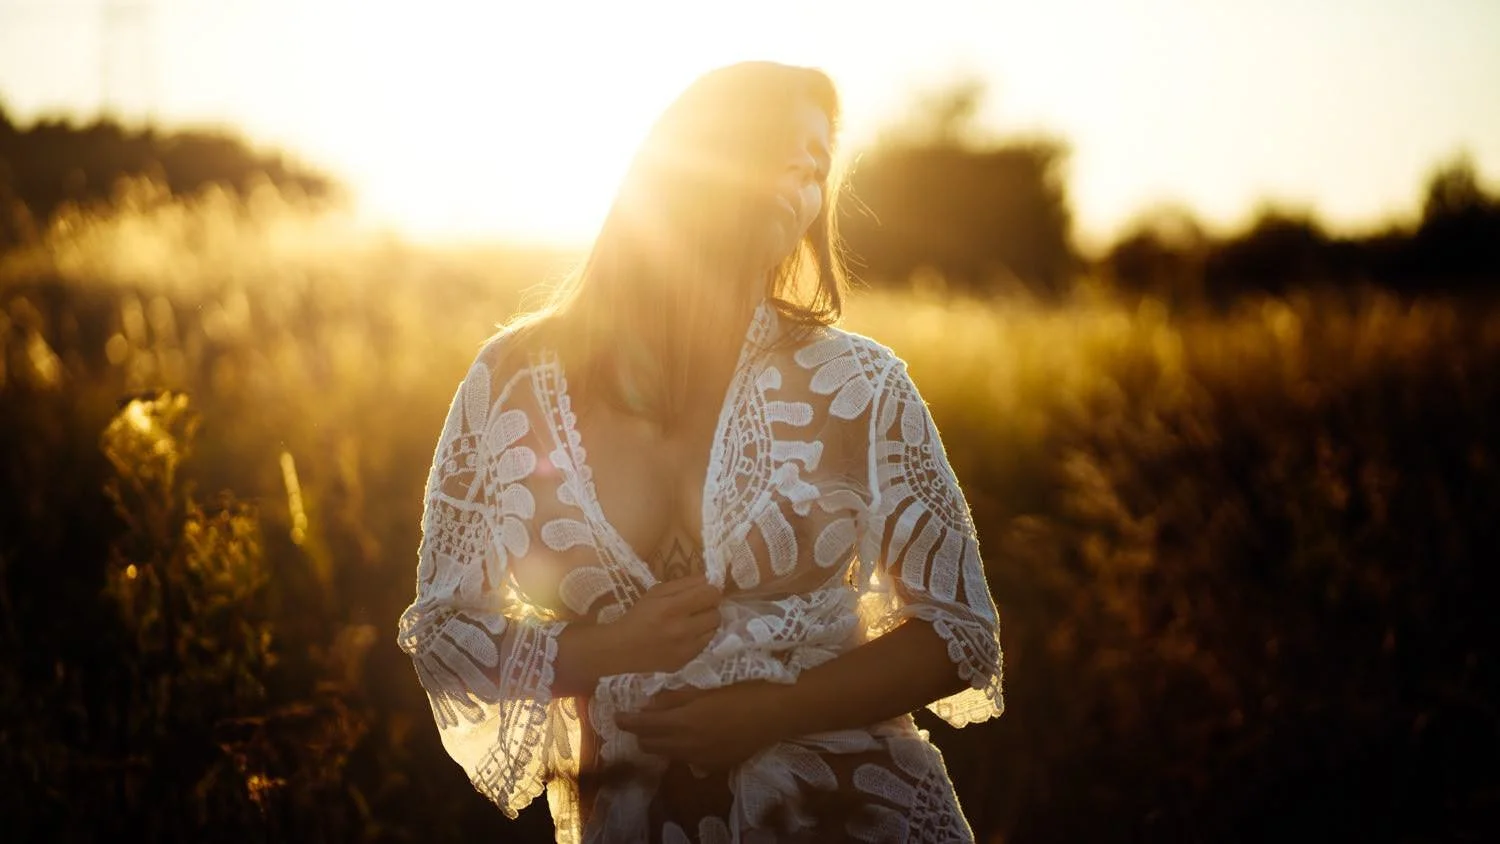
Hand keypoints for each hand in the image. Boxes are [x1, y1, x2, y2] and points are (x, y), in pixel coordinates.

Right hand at [614, 574, 721, 674]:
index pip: (711, 594)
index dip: (709, 591)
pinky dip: (698, 639)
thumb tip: (708, 580)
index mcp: (672, 607)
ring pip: (713, 630)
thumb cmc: (638, 616)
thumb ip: (684, 584)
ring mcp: (685, 649)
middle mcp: (682, 629)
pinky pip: (705, 645)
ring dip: (705, 624)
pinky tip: (684, 637)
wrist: (622, 649)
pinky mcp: (686, 661)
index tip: (702, 592)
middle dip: (708, 608)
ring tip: (690, 623)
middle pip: (716, 613)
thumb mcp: (656, 592)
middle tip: (695, 609)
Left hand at [614, 681, 784, 770]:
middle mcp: (687, 746)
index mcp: (682, 723)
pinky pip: (689, 761)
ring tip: (660, 728)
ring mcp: (702, 759)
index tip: (617, 715)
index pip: (643, 726)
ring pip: (668, 755)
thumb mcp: (705, 686)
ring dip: (659, 742)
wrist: (778, 711)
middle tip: (638, 719)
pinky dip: (681, 750)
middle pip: (651, 745)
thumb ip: (674, 697)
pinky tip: (689, 738)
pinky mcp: (716, 764)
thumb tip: (647, 703)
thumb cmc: (741, 689)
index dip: (627, 720)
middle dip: (640, 733)